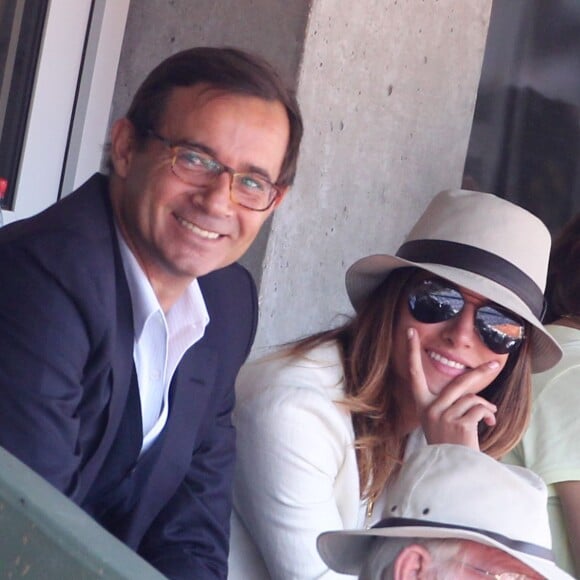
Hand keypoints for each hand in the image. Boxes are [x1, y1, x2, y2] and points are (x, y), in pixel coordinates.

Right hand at [407, 327, 498, 449]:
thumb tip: (473, 391)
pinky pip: (480, 408)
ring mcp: (443, 416)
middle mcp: (429, 409)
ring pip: (472, 397)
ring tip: (490, 417)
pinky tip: (489, 424)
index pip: (414, 374)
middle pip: (457, 382)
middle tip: (495, 365)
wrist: (453, 471)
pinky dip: (489, 415)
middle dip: (479, 373)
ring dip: (486, 407)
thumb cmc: (449, 445)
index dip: (412, 352)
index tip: (410, 332)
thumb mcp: (440, 421)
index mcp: (422, 405)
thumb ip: (449, 403)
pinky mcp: (459, 424)